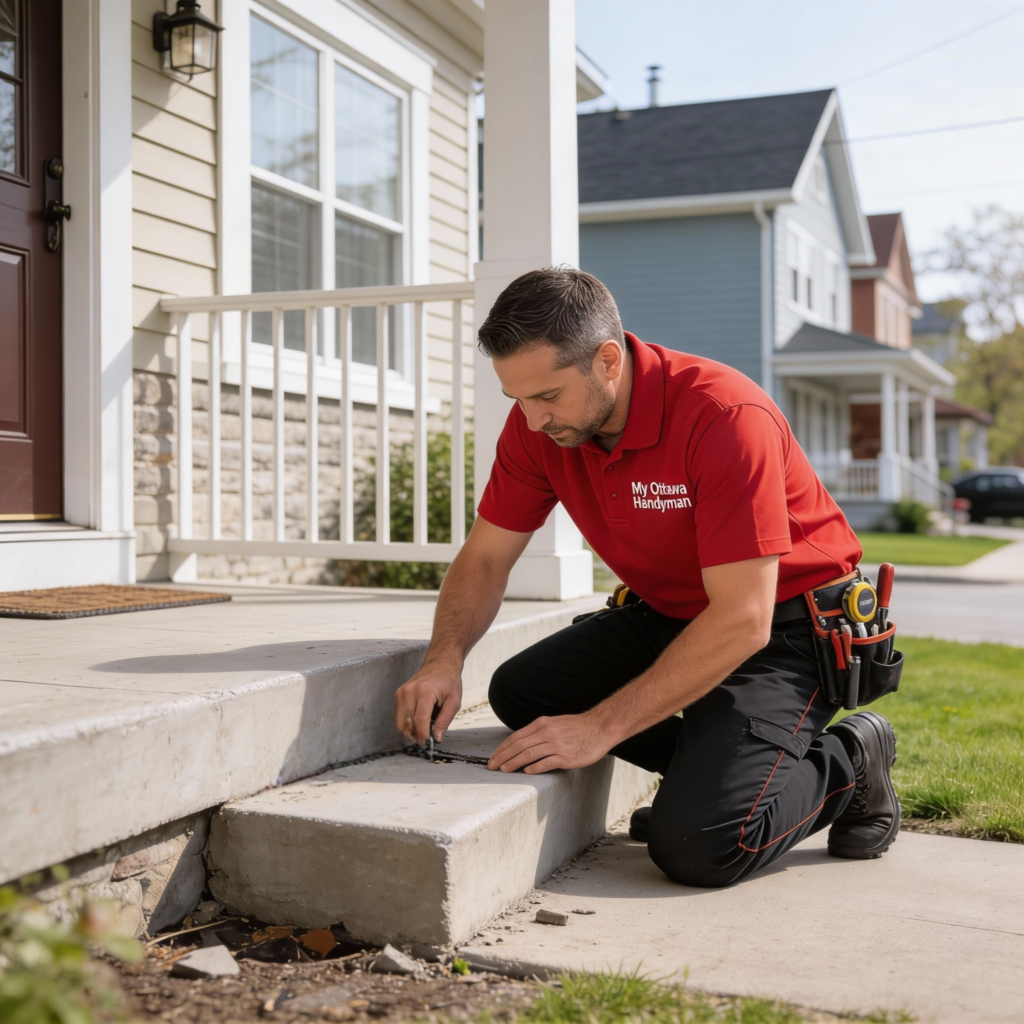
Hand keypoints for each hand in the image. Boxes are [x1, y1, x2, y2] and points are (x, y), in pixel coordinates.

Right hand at [393, 662, 461, 744]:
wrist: (440, 664)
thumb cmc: (449, 681)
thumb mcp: (454, 702)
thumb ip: (444, 721)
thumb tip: (436, 738)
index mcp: (425, 692)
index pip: (419, 720)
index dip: (422, 735)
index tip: (426, 744)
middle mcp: (409, 691)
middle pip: (408, 723)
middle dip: (416, 735)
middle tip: (426, 741)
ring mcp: (401, 692)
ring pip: (400, 721)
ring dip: (410, 730)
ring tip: (423, 731)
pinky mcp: (398, 694)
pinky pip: (399, 716)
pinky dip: (406, 723)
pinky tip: (417, 723)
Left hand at [488, 713, 611, 773]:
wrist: (599, 727)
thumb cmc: (577, 727)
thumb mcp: (555, 723)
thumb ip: (539, 732)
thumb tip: (522, 743)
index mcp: (542, 723)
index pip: (516, 737)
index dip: (503, 748)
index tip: (494, 757)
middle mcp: (547, 733)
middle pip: (518, 746)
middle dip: (503, 757)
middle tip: (492, 767)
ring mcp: (556, 745)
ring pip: (528, 755)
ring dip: (513, 763)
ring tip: (504, 770)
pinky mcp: (566, 756)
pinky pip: (545, 763)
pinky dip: (534, 768)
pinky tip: (526, 772)